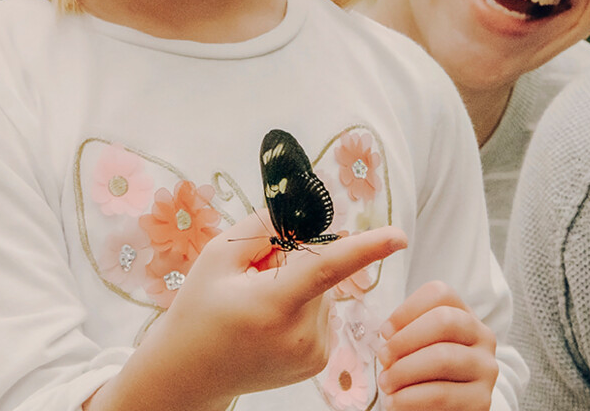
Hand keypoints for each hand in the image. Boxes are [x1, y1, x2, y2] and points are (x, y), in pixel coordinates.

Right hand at [89, 214, 408, 410]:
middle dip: (292, 263)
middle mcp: (300, 334)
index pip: (326, 270)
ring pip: (322, 293)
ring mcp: (313, 352)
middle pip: (318, 271)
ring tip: (256, 308)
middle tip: (251, 281)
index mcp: (272, 305)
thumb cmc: (199, 311)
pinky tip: (271, 325)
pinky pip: (321, 313)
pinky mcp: (318, 361)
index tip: (399, 235)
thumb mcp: (218, 257)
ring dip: (297, 288)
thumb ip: (263, 228)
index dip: (365, 249)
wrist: (190, 372)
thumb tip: (305, 216)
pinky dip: (301, 309)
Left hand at [377, 281, 497, 410]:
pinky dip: (410, 399)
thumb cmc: (427, 376)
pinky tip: (395, 402)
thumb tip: (387, 336)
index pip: (440, 294)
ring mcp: (486, 369)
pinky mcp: (481, 401)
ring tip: (386, 384)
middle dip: (405, 339)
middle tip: (383, 357)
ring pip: (443, 358)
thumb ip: (407, 335)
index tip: (385, 331)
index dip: (407, 309)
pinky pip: (441, 395)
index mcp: (466, 316)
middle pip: (444, 320)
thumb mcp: (420, 348)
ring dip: (404, 371)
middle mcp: (483, 338)